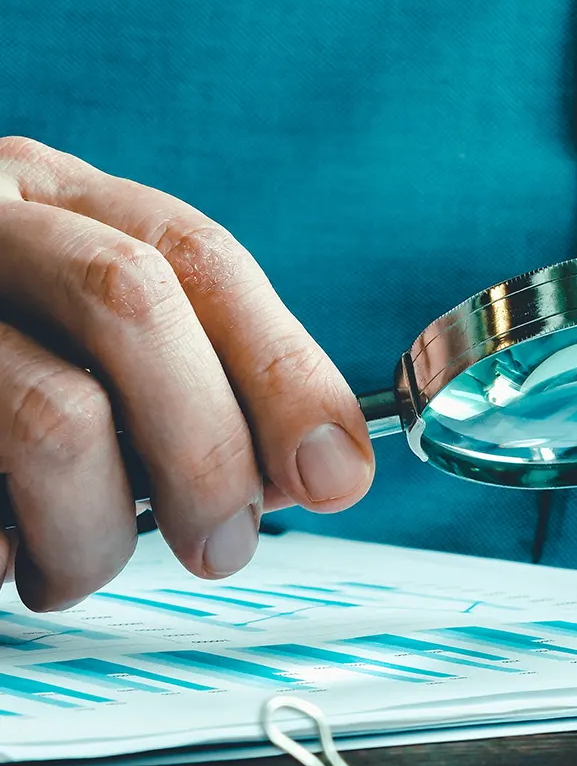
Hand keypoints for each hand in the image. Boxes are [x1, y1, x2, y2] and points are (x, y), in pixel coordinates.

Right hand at [0, 137, 373, 609]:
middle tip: (222, 544)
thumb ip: (190, 373)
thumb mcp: (77, 333)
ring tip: (72, 567)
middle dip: (207, 447)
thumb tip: (319, 463)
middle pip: (131, 304)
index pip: (197, 258)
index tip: (337, 471)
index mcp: (50, 198)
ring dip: (95, 532)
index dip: (284, 370)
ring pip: (49, 416)